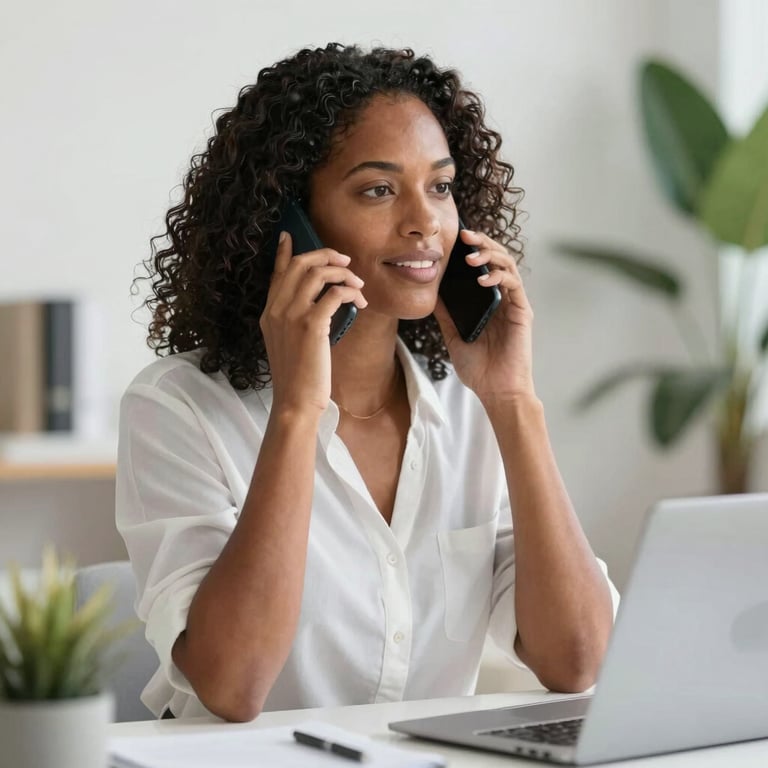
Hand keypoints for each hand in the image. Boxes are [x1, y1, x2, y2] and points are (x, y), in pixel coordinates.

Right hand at [260, 232, 367, 414]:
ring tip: (357, 284)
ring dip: (342, 273)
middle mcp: (276, 310)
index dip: (283, 252)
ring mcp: (291, 316)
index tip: (289, 235)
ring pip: (317, 273)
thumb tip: (318, 304)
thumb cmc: (297, 378)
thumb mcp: (287, 345)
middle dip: (325, 256)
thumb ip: (293, 321)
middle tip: (345, 261)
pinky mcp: (311, 325)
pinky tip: (359, 300)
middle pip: (298, 264)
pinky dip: (350, 291)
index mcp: (269, 314)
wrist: (295, 402)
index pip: (275, 273)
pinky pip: (334, 294)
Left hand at [433, 229, 533, 401]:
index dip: (472, 250)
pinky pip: (514, 285)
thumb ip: (445, 314)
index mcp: (487, 303)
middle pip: (497, 260)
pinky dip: (499, 277)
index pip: (482, 267)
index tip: (455, 240)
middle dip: (482, 244)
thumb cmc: (478, 368)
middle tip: (465, 235)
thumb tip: (431, 292)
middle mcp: (502, 299)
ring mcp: (513, 304)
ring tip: (471, 256)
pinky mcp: (522, 312)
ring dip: (490, 256)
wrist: (496, 391)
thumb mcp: (453, 335)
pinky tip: (483, 278)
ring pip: (508, 266)